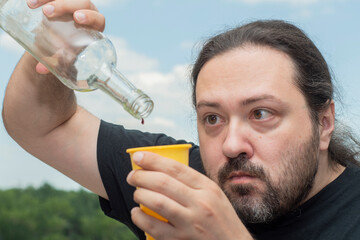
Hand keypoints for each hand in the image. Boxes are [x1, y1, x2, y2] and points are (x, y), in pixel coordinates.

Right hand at [27, 0, 104, 73]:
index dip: (90, 17)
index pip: (97, 19)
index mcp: (95, 28)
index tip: (76, 18)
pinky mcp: (63, 2)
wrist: (59, 44)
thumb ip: (56, 62)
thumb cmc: (68, 52)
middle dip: (64, 5)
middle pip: (82, 3)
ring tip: (33, 6)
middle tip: (48, 12)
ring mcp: (75, 5)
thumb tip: (40, 69)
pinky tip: (30, 4)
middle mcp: (87, 13)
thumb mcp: (65, 57)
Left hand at [127, 151, 252, 239]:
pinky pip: (154, 227)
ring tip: (136, 192)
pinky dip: (140, 218)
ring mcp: (191, 223)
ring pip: (157, 202)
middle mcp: (200, 203)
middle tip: (132, 176)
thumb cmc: (221, 218)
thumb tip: (162, 170)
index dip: (153, 160)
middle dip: (141, 176)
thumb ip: (192, 182)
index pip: (175, 168)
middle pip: (163, 183)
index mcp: (207, 188)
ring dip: (140, 194)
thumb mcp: (213, 194)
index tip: (138, 157)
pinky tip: (137, 213)